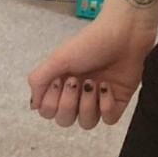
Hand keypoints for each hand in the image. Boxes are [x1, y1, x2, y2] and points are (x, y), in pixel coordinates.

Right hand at [27, 16, 151, 129]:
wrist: (124, 33)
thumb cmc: (89, 43)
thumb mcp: (58, 57)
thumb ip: (38, 80)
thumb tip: (33, 105)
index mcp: (61, 84)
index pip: (47, 112)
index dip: (51, 103)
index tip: (59, 81)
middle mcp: (78, 95)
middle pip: (64, 120)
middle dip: (68, 103)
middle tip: (76, 81)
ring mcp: (98, 100)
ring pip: (86, 123)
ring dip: (87, 105)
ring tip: (94, 83)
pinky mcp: (118, 102)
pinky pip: (108, 119)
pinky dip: (106, 106)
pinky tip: (107, 87)